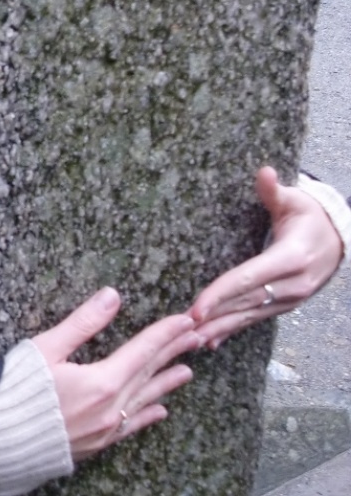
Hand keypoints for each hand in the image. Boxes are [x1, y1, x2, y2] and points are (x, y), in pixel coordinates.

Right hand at [32, 287, 199, 460]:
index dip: (165, 333)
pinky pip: (131, 428)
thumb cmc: (15, 391)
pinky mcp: (94, 444)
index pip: (142, 350)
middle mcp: (110, 408)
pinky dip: (147, 416)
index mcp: (102, 381)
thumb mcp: (46, 348)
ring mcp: (104, 429)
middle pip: (148, 374)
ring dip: (166, 384)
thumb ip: (82, 323)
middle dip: (172, 353)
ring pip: (144, 401)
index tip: (185, 320)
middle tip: (195, 338)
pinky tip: (159, 412)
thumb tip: (111, 296)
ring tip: (187, 372)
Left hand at [188, 167, 341, 348]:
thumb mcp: (296, 201)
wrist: (341, 238)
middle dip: (212, 317)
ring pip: (248, 316)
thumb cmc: (311, 216)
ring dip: (219, 329)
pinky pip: (255, 319)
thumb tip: (264, 172)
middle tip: (180, 330)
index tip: (196, 308)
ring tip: (190, 341)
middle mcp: (292, 283)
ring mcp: (290, 298)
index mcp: (291, 257)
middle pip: (243, 303)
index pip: (248, 279)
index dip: (220, 294)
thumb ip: (275, 191)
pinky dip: (233, 330)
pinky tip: (212, 342)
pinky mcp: (285, 304)